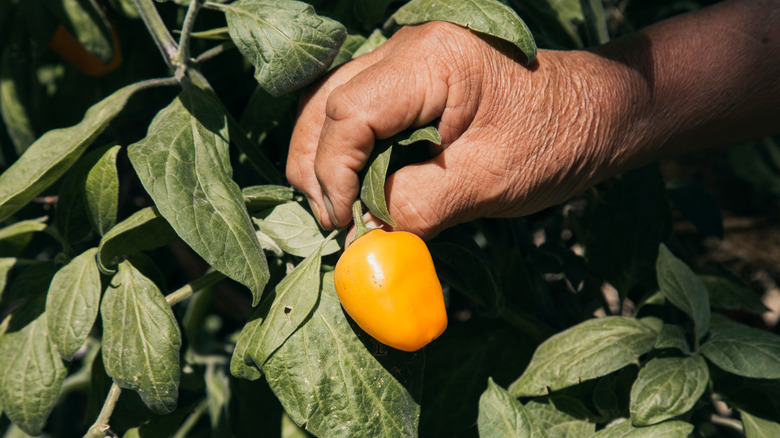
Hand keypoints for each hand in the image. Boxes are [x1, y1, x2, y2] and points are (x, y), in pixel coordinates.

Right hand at [286, 21, 639, 238]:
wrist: (596, 115)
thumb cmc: (555, 143)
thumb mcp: (486, 182)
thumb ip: (416, 207)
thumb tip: (361, 233)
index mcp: (432, 61)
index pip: (349, 114)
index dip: (333, 173)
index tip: (344, 223)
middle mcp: (409, 47)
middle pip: (326, 103)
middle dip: (316, 167)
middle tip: (331, 221)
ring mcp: (406, 58)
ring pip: (331, 104)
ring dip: (323, 159)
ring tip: (337, 208)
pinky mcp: (410, 78)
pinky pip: (356, 109)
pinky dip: (345, 150)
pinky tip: (354, 185)